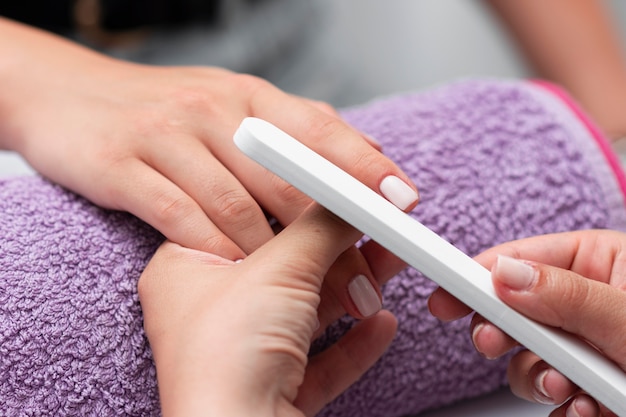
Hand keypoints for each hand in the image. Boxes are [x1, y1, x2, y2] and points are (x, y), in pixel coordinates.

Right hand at [0, 18, 417, 318]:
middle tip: (367, 280)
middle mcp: (212, 108)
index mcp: (249, 95)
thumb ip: (292, 139)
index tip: (403, 201)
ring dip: (280, 261)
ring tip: (314, 301)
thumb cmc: (166, 113)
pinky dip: (217, 252)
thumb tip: (358, 176)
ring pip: (238, 205)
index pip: (319, 129)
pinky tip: (239, 277)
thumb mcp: (233, 110)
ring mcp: (166, 135)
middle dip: (333, 236)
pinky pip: (180, 217)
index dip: (364, 166)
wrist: (70, 96)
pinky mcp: (123, 166)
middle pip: (287, 177)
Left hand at [138, 205, 397, 416]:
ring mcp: (240, 354)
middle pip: (283, 265)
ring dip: (352, 291)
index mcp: (186, 269)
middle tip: (376, 229)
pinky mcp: (272, 390)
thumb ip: (320, 225)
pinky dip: (352, 342)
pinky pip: (319, 358)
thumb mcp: (278, 270)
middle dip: (338, 251)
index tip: (338, 192)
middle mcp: (209, 311)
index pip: (245, 216)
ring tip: (389, 269)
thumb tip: (352, 194)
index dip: (294, 201)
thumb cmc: (226, 360)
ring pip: (307, 311)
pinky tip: (382, 325)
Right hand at [428, 230, 625, 415]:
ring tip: (566, 388)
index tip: (444, 295)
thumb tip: (505, 275)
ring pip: (526, 358)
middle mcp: (585, 301)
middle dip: (504, 333)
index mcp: (599, 262)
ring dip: (539, 379)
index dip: (478, 275)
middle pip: (514, 310)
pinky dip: (559, 406)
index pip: (522, 259)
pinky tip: (584, 407)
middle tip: (490, 343)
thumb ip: (568, 296)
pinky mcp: (584, 382)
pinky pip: (547, 392)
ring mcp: (583, 345)